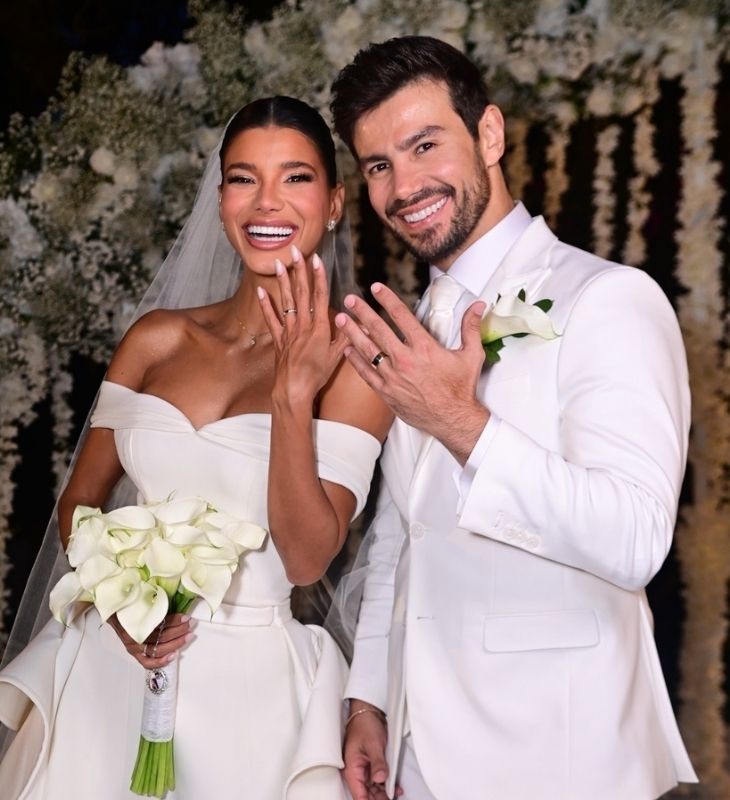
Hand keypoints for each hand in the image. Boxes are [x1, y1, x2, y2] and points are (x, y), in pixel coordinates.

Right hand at [108, 612, 192, 668]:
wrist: (114, 612)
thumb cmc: (130, 607)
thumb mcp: (142, 602)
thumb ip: (156, 606)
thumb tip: (175, 604)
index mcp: (135, 621)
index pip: (159, 623)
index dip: (174, 620)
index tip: (186, 617)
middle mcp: (134, 636)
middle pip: (161, 637)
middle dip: (179, 631)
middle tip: (190, 625)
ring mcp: (134, 647)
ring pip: (158, 649)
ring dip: (176, 643)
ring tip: (188, 636)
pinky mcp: (135, 654)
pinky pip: (148, 662)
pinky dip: (161, 661)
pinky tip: (174, 655)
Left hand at [258, 245, 347, 406]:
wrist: (294, 389)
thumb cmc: (317, 375)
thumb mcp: (337, 356)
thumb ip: (347, 336)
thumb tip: (360, 321)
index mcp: (319, 327)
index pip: (320, 296)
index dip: (318, 276)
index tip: (316, 259)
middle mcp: (303, 325)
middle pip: (301, 292)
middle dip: (299, 270)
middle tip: (295, 251)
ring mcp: (289, 331)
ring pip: (286, 301)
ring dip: (283, 281)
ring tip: (279, 262)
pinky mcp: (279, 340)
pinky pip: (271, 319)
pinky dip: (266, 305)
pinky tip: (262, 291)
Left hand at [335, 282, 488, 463]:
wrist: (453, 419)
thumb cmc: (461, 389)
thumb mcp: (472, 355)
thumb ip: (471, 328)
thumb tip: (478, 306)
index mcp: (424, 348)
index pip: (402, 316)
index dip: (388, 299)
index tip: (376, 288)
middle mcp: (405, 360)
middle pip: (379, 330)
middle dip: (362, 312)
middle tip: (350, 299)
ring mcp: (393, 377)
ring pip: (368, 350)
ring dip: (353, 333)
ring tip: (341, 319)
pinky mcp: (387, 392)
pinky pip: (366, 374)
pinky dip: (355, 361)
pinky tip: (347, 349)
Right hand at [343, 703, 401, 799]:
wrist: (369, 712)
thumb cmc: (365, 724)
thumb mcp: (373, 744)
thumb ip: (378, 763)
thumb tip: (381, 779)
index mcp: (352, 769)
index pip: (359, 795)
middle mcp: (357, 771)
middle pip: (367, 794)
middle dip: (379, 799)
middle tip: (392, 799)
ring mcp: (364, 769)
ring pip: (374, 789)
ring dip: (385, 793)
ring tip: (396, 795)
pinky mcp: (372, 765)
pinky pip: (378, 780)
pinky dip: (387, 785)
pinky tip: (396, 788)